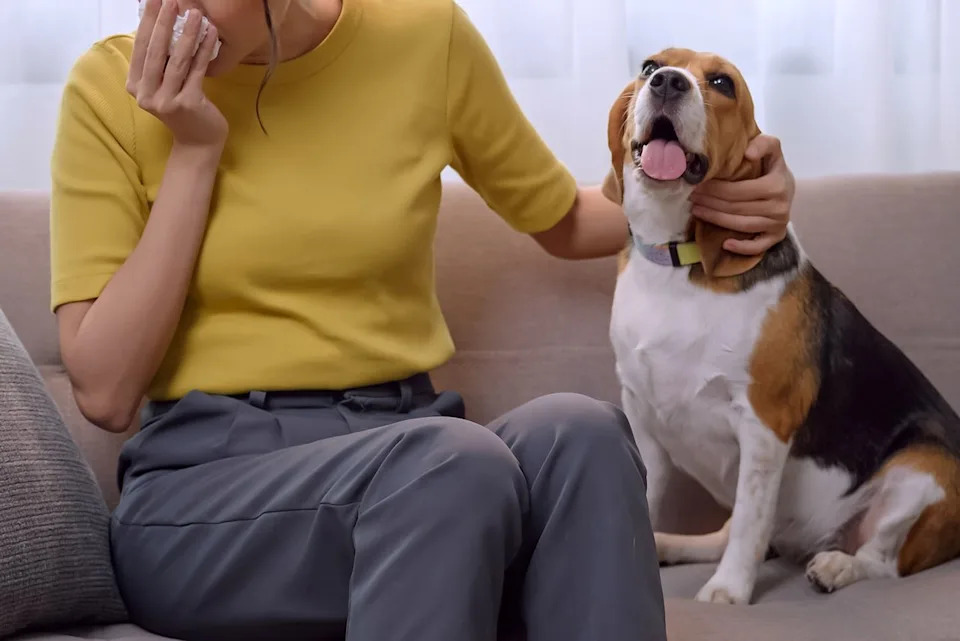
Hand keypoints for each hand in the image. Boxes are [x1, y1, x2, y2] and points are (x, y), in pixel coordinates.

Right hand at [127, 0, 226, 148]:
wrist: (198, 142)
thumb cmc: (183, 109)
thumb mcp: (164, 85)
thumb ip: (159, 63)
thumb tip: (161, 25)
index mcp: (135, 86)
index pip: (140, 48)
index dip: (147, 23)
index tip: (154, 1)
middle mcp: (145, 94)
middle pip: (155, 51)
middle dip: (163, 22)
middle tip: (172, 1)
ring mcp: (165, 100)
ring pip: (176, 60)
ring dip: (187, 33)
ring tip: (195, 13)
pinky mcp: (187, 103)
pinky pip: (196, 70)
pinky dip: (204, 50)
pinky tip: (211, 34)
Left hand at [689, 135, 794, 254]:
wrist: (789, 187)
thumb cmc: (773, 168)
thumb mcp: (773, 150)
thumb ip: (763, 144)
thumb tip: (748, 153)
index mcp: (776, 185)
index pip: (738, 191)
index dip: (715, 190)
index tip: (697, 185)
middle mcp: (779, 207)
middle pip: (736, 208)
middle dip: (710, 203)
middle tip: (691, 198)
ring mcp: (778, 224)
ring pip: (741, 225)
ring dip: (716, 220)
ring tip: (697, 211)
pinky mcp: (777, 236)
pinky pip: (758, 247)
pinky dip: (742, 248)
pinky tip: (725, 244)